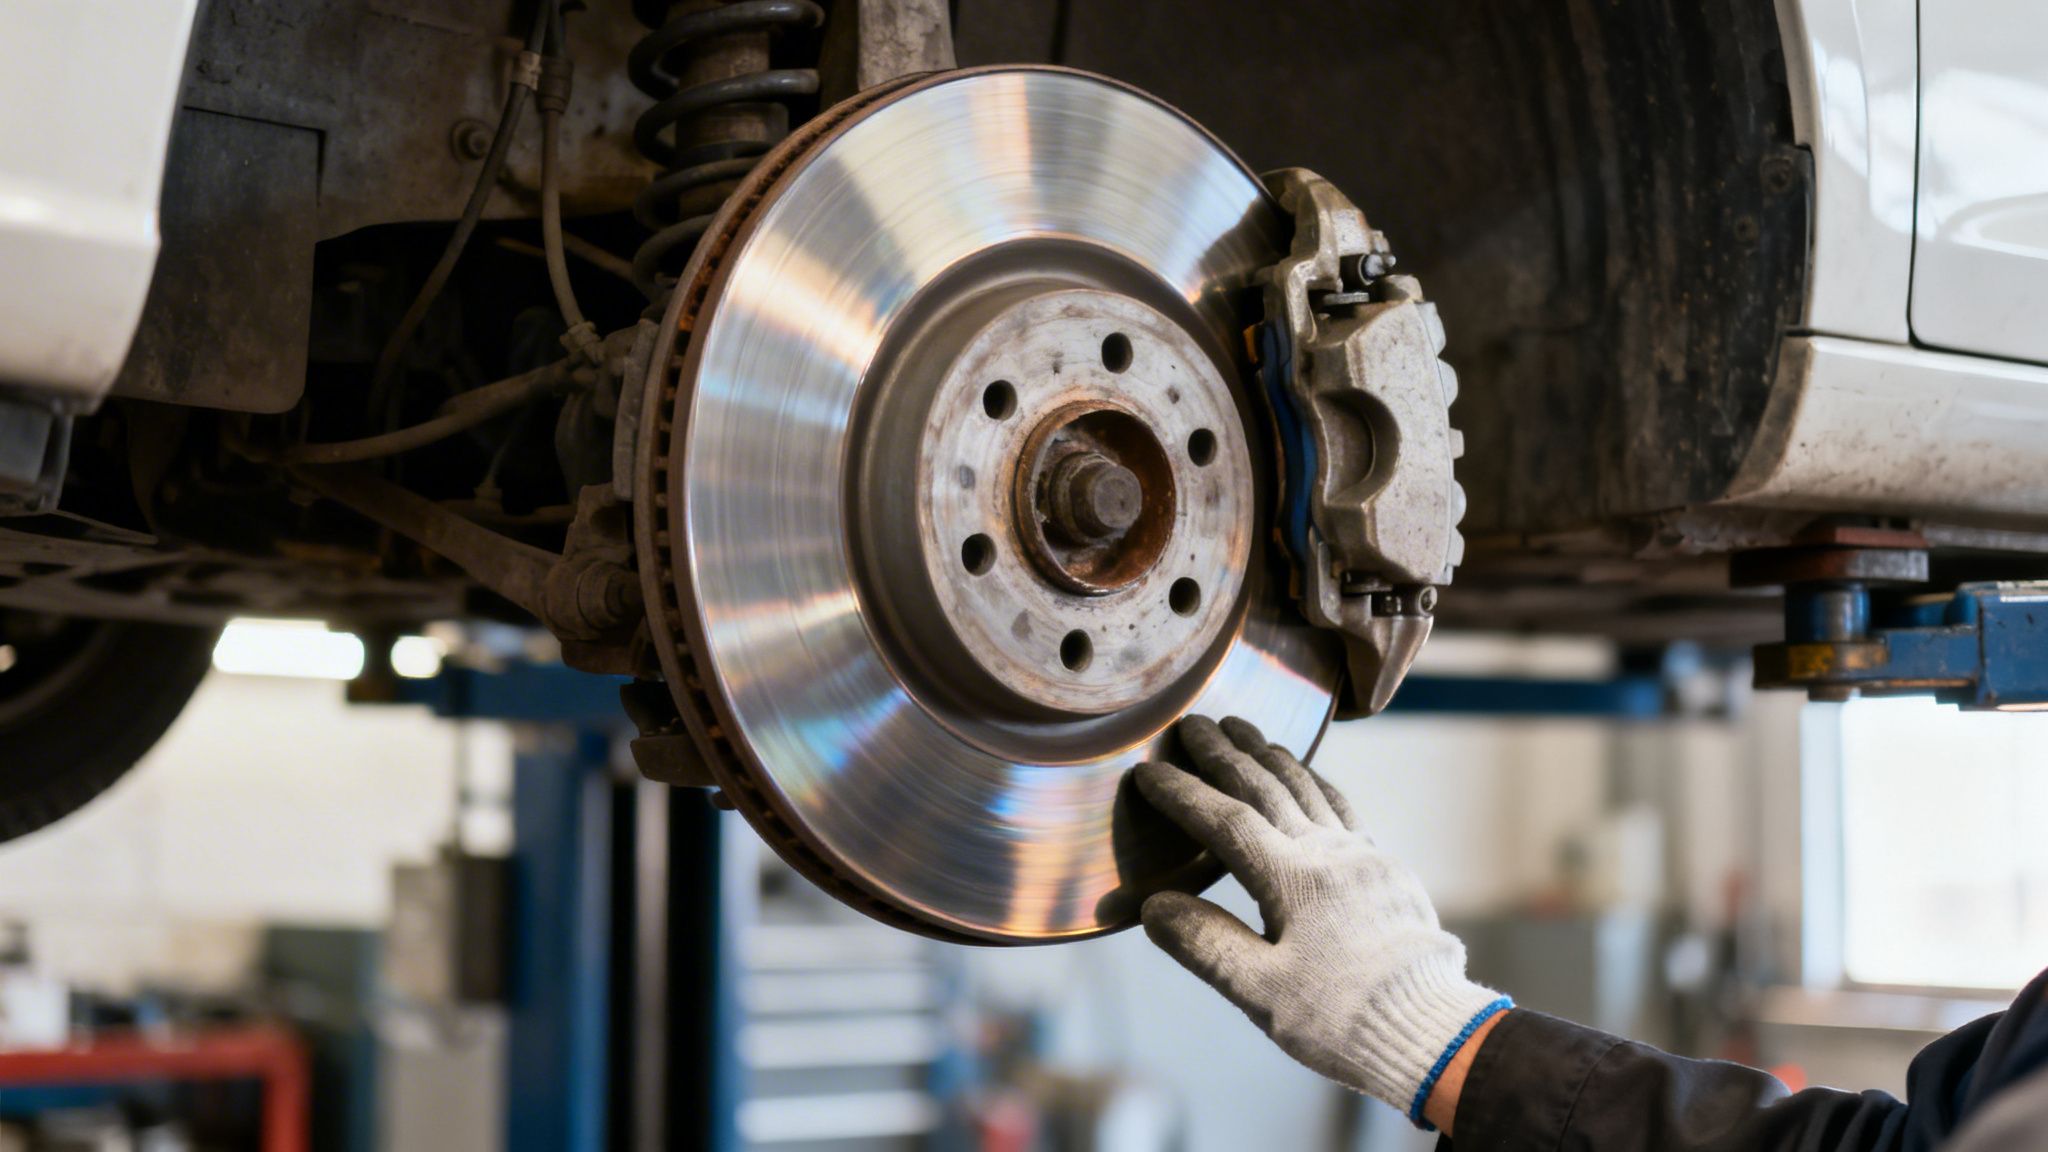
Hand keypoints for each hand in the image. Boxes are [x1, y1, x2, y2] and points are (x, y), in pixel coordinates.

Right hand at [1134, 715, 1509, 1127]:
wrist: (1432, 1032)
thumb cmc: (1342, 1019)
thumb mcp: (1261, 992)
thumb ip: (1205, 944)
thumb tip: (1153, 906)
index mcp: (1294, 879)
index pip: (1225, 821)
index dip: (1183, 794)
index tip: (1148, 770)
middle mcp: (1329, 853)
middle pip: (1267, 788)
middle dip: (1224, 754)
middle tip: (1192, 723)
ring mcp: (1361, 857)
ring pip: (1308, 789)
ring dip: (1270, 756)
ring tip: (1244, 731)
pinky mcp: (1384, 870)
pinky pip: (1341, 808)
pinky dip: (1313, 782)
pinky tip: (1306, 779)